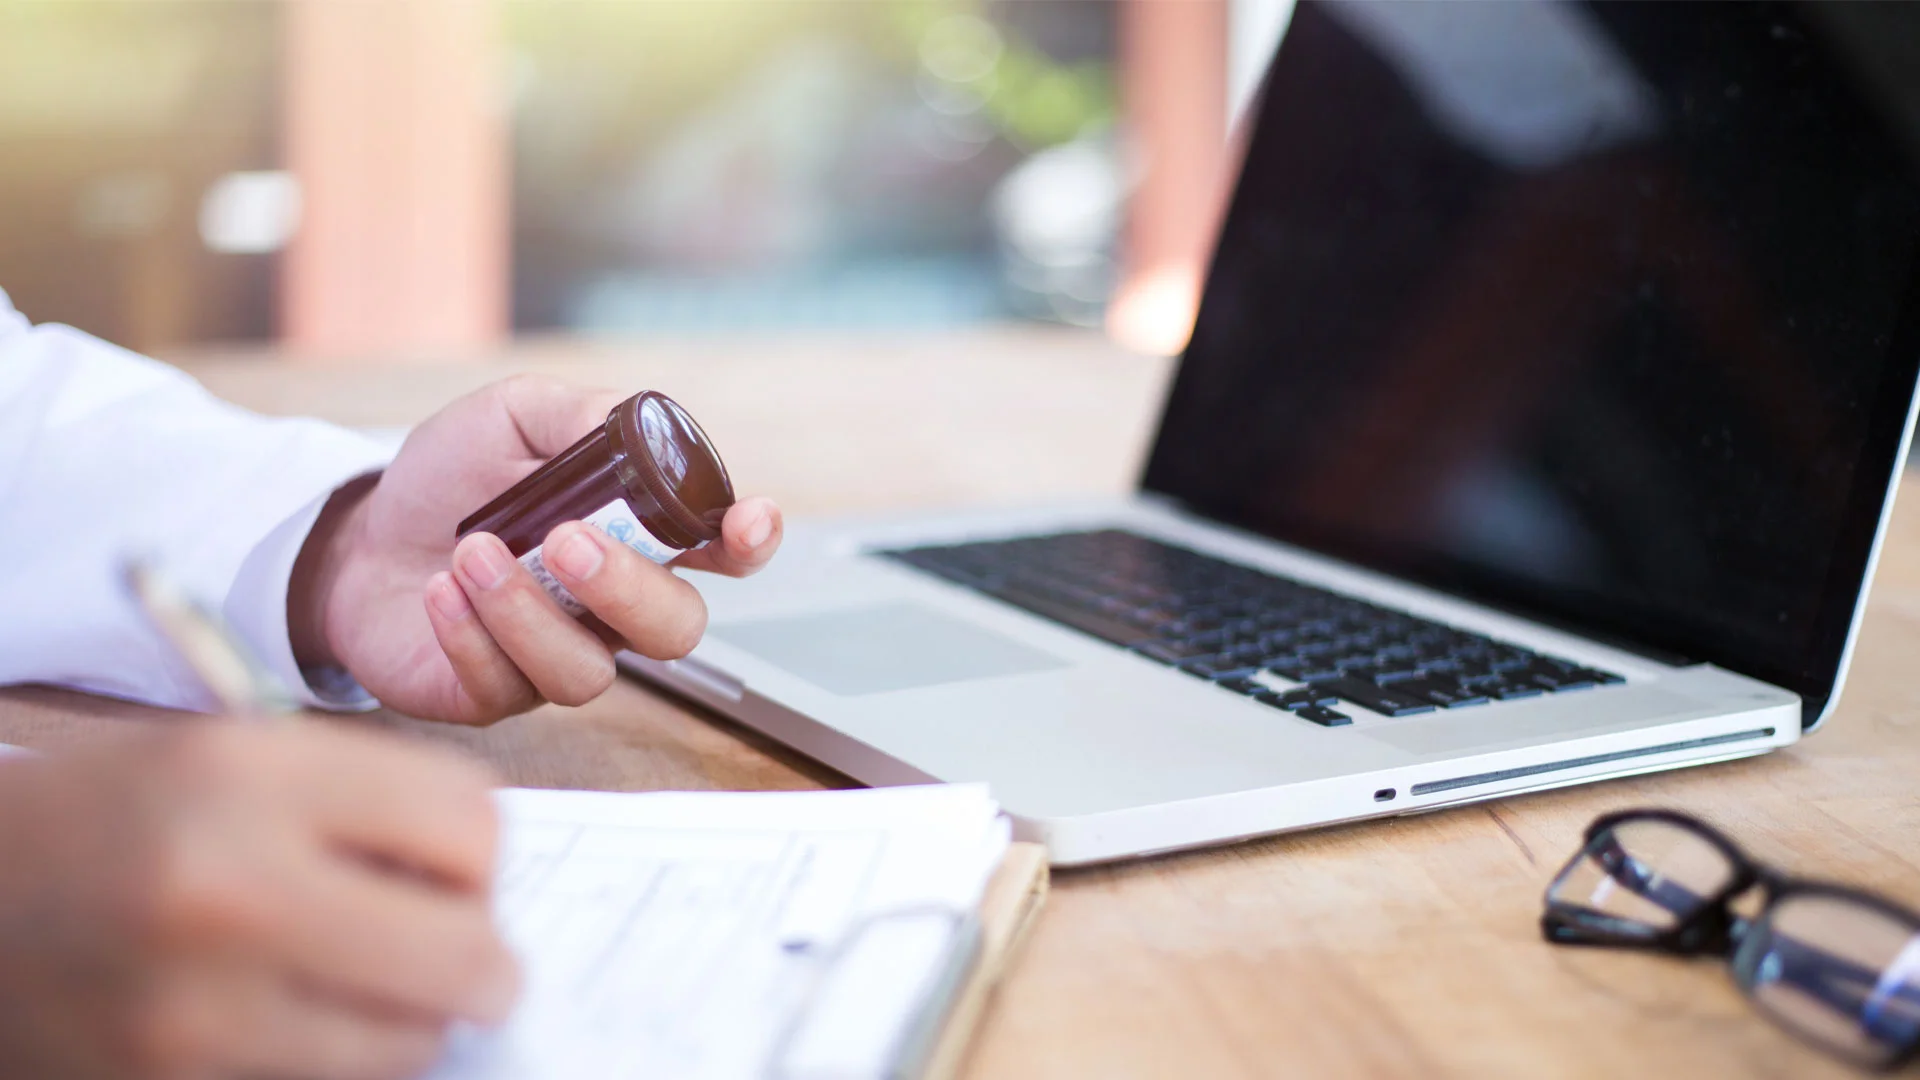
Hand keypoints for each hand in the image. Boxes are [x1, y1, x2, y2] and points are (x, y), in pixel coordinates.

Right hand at [0, 720, 515, 1079]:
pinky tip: (299, 1015)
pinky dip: (344, 1056)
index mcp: (247, 775)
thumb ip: (374, 804)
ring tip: (363, 978)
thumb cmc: (127, 816)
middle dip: (480, 955)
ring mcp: (197, 1005)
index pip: (468, 825)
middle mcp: (225, 887)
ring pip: (412, 1041)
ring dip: (413, 1017)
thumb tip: (495, 887)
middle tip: (457, 949)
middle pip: (465, 953)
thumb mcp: (241, 759)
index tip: (455, 868)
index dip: (478, 854)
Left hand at [290, 375, 783, 723]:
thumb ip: (579, 416)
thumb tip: (634, 424)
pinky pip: (509, 687)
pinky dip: (472, 637)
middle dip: (629, 588)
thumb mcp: (513, 417)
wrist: (355, 539)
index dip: (748, 542)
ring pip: (590, 673)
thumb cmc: (449, 480)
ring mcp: (560, 656)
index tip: (745, 524)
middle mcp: (613, 607)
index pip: (722, 549)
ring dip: (531, 612)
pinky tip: (439, 593)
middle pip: (675, 629)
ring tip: (472, 554)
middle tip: (566, 541)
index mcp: (638, 534)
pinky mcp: (496, 696)